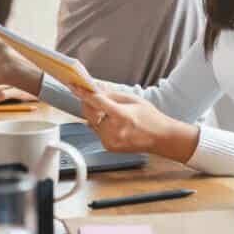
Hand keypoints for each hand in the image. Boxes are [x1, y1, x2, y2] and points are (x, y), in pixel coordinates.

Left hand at [69, 85, 198, 160]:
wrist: (161, 138)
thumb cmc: (150, 118)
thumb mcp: (133, 100)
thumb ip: (112, 95)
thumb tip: (95, 90)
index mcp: (121, 116)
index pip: (96, 102)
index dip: (82, 93)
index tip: (73, 86)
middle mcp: (114, 130)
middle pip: (90, 113)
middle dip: (89, 104)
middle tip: (94, 97)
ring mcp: (110, 141)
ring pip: (91, 122)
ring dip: (96, 115)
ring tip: (114, 114)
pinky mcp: (108, 147)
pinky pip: (97, 131)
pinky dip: (100, 124)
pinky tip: (114, 123)